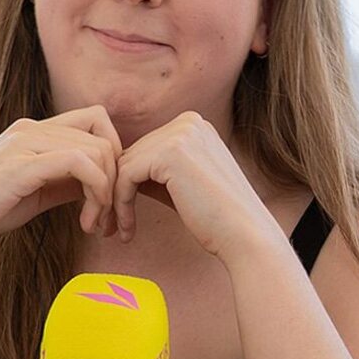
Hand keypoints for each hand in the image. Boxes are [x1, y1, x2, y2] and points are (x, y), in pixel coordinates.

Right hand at [0, 106, 123, 253]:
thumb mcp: (38, 191)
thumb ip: (68, 181)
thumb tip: (102, 184)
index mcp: (34, 130)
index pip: (96, 120)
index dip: (115, 154)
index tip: (110, 193)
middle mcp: (30, 128)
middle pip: (103, 136)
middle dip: (116, 179)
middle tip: (108, 218)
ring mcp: (25, 143)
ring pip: (97, 151)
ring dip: (106, 193)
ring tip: (94, 224)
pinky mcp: (21, 165)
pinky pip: (80, 164)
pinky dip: (95, 192)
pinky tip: (86, 220)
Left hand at [112, 112, 276, 260]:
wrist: (244, 236)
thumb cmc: (218, 218)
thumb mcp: (184, 185)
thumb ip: (156, 172)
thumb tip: (119, 170)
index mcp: (196, 125)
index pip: (146, 149)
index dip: (131, 183)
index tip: (124, 214)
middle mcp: (188, 122)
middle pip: (132, 155)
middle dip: (118, 192)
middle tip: (113, 226)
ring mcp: (179, 134)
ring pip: (124, 166)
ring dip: (116, 201)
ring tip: (118, 231)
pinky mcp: (167, 153)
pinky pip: (125, 177)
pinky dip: (121, 205)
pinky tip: (128, 230)